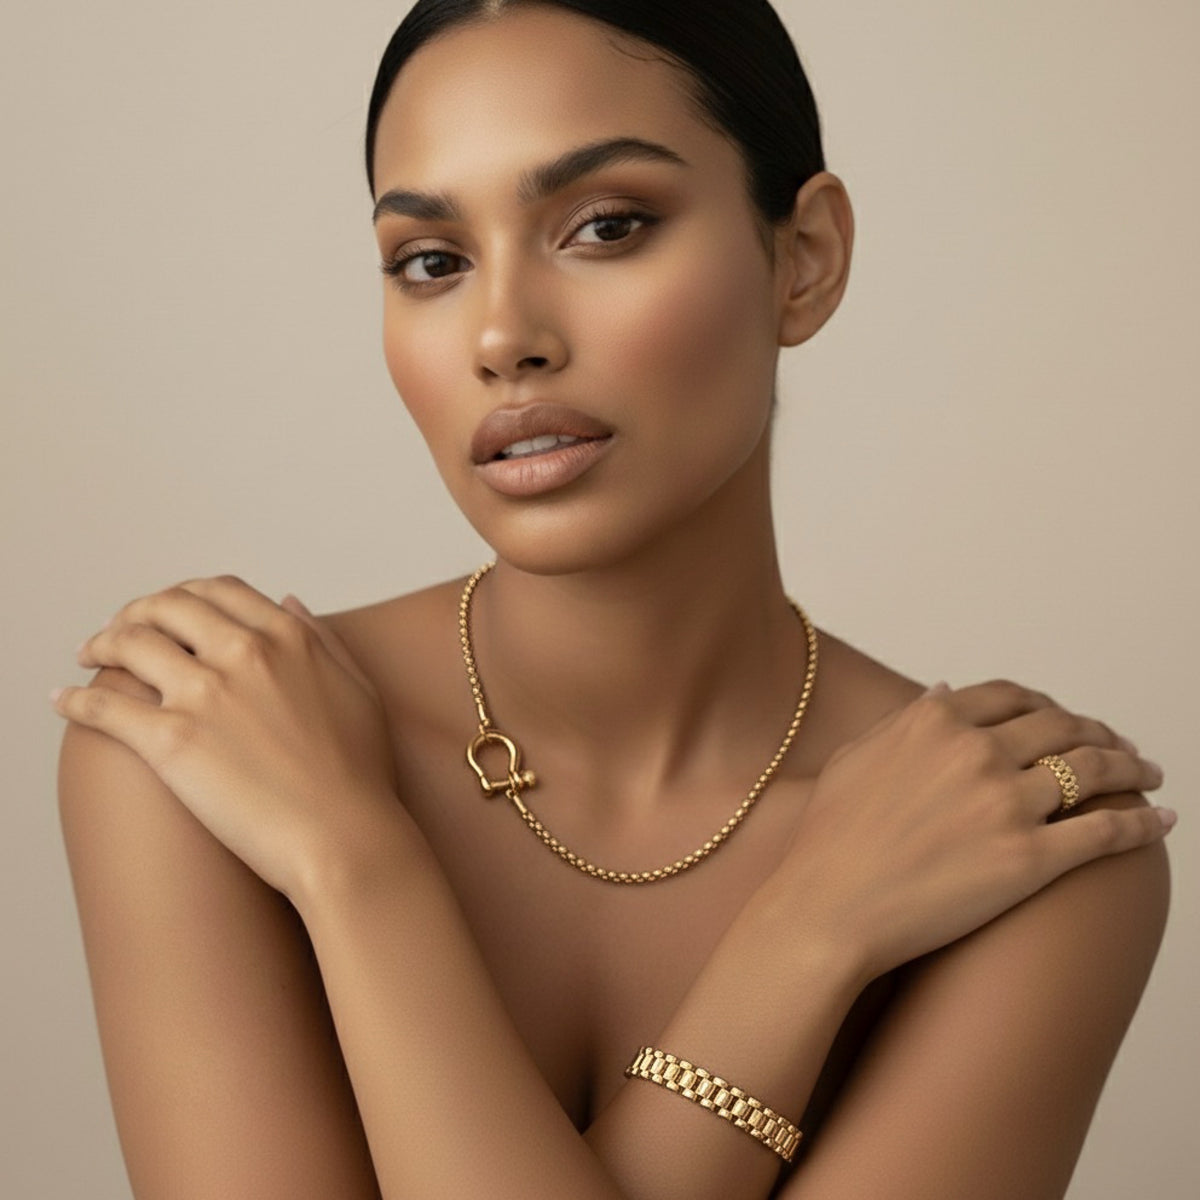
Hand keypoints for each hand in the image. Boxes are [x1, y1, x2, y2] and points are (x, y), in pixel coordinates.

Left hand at [53, 575, 407, 899]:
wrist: (345, 839)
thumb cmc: (361, 776)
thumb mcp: (358, 688)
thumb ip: (321, 638)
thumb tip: (288, 601)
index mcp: (287, 637)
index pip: (219, 591)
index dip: (185, 596)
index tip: (170, 611)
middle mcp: (243, 653)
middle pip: (167, 607)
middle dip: (136, 612)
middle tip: (121, 630)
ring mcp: (205, 694)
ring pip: (129, 644)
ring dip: (100, 643)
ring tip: (87, 657)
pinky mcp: (171, 742)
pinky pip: (104, 707)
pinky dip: (74, 701)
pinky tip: (61, 703)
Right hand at [771, 681, 1171, 983]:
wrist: (828, 907)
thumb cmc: (830, 839)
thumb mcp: (856, 758)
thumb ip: (904, 720)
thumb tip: (945, 692)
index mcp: (934, 722)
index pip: (1011, 697)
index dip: (1046, 703)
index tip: (1061, 716)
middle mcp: (976, 752)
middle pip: (1061, 727)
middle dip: (1098, 732)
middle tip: (1118, 745)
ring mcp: (1007, 804)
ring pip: (1094, 771)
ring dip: (1132, 768)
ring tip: (1149, 774)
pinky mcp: (1031, 860)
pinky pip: (1105, 832)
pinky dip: (1142, 823)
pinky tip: (1160, 820)